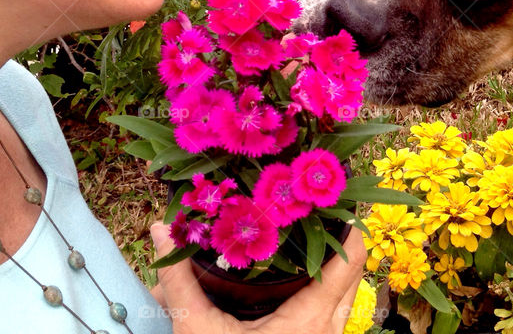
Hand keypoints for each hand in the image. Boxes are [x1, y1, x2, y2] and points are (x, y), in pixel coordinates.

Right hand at [149, 222, 366, 333]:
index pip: (352, 258)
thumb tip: (160, 230)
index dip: (348, 221)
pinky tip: (292, 271)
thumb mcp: (199, 330)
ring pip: (344, 289)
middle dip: (336, 235)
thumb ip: (181, 282)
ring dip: (329, 261)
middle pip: (352, 267)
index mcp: (312, 319)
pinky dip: (320, 285)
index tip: (329, 193)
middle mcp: (330, 328)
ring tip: (302, 231)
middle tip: (309, 207)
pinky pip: (333, 308)